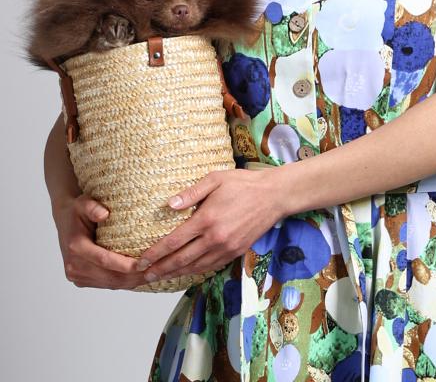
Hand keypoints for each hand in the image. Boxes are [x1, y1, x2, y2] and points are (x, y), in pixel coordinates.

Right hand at [53, 193, 148, 289]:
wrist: (65, 219)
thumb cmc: (77, 211)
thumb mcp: (83, 202)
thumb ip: (92, 207)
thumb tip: (104, 214)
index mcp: (76, 247)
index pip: (103, 260)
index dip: (124, 264)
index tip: (144, 263)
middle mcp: (74, 266)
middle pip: (109, 277)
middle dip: (133, 277)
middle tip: (155, 271)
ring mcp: (77, 275)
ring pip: (110, 285)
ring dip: (131, 282)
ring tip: (152, 275)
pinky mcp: (82, 280)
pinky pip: (106, 285)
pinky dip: (124, 282)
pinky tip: (140, 277)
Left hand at [133, 168, 283, 282]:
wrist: (273, 196)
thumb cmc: (243, 183)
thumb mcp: (215, 179)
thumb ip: (191, 193)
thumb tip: (168, 205)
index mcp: (206, 220)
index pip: (174, 242)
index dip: (155, 253)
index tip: (141, 260)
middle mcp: (215, 238)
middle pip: (181, 260)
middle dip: (160, 269)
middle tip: (143, 276)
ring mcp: (226, 248)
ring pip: (195, 267)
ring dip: (175, 274)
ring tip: (159, 277)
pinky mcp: (235, 252)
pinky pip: (211, 267)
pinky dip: (195, 272)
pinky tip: (186, 272)